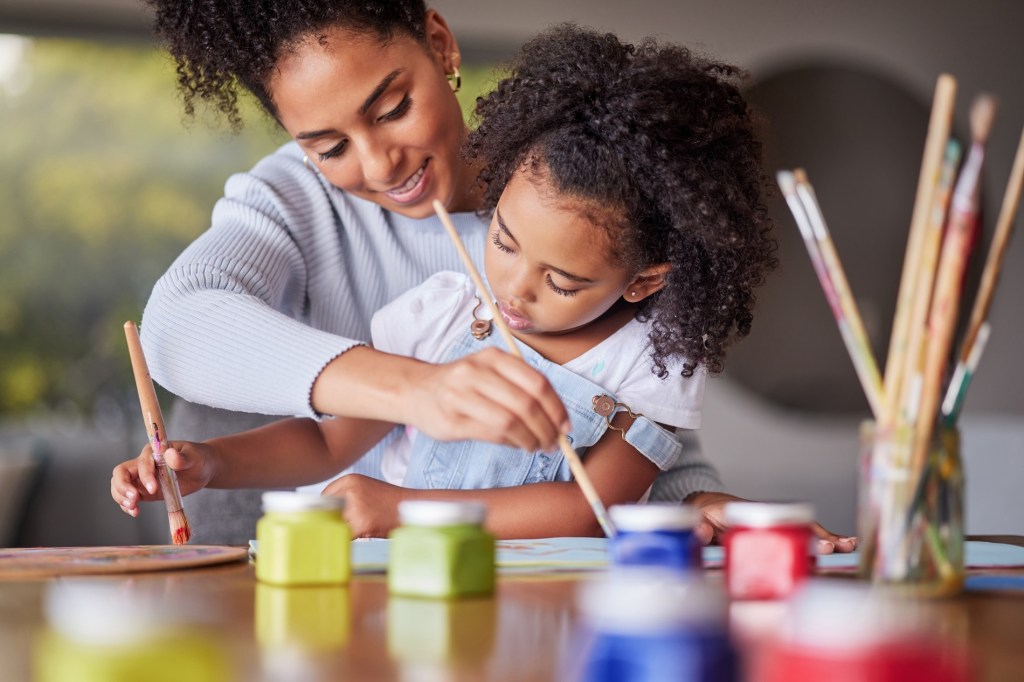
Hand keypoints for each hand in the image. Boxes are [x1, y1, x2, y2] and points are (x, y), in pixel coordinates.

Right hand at [110, 441, 216, 517]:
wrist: (202, 469)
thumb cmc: (199, 458)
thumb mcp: (195, 457)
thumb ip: (182, 458)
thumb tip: (170, 454)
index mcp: (154, 452)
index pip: (141, 463)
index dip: (145, 476)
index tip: (154, 488)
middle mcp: (143, 464)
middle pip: (121, 472)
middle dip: (123, 487)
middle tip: (134, 500)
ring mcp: (141, 478)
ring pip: (119, 485)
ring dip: (121, 497)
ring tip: (134, 508)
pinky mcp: (144, 490)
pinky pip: (128, 497)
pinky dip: (127, 506)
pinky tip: (135, 512)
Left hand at [322, 473, 410, 537]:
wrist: (413, 507)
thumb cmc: (390, 501)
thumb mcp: (365, 489)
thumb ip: (345, 495)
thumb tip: (324, 512)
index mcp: (350, 479)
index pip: (325, 496)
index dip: (327, 508)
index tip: (328, 517)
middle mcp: (350, 490)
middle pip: (327, 510)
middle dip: (330, 520)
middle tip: (336, 527)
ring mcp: (356, 507)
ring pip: (334, 524)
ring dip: (339, 531)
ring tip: (353, 531)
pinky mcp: (362, 524)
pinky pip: (345, 535)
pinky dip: (348, 539)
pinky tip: (358, 537)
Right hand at [403, 347, 570, 451]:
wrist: (415, 390)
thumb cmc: (460, 385)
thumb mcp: (489, 372)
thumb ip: (519, 387)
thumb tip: (556, 420)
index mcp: (492, 357)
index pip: (537, 382)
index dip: (556, 407)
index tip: (565, 425)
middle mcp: (476, 372)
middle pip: (526, 404)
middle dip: (546, 428)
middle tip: (554, 442)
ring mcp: (461, 395)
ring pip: (510, 422)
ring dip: (530, 439)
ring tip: (536, 446)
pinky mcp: (452, 420)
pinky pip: (492, 434)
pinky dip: (512, 443)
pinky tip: (518, 445)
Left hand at [685, 491, 858, 554]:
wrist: (704, 506)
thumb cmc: (703, 512)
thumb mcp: (696, 516)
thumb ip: (699, 524)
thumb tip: (701, 530)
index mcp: (749, 512)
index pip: (777, 522)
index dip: (796, 532)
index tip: (815, 543)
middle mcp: (768, 516)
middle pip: (798, 525)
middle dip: (819, 537)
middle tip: (837, 548)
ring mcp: (774, 524)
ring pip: (804, 531)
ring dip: (827, 539)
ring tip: (850, 546)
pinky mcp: (776, 535)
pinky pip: (800, 538)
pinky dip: (820, 542)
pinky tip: (842, 547)